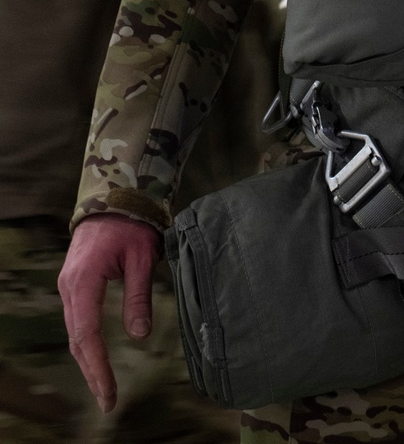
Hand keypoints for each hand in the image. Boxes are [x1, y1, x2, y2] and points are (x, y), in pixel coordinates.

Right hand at [58, 213, 161, 412]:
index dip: (98, 367)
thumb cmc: (131, 222)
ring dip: (88, 360)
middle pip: (77, 339)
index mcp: (84, 280)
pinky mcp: (75, 282)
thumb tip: (140, 336)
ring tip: (104, 388)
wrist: (113, 194)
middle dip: (92, 372)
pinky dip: (86, 343)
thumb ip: (138, 296)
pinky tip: (97, 358)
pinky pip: (77, 319)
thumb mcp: (142, 257)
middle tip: (108, 401)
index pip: (87, 334)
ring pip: (75, 331)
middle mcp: (70, 286)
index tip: (109, 393)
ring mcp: (69, 284)